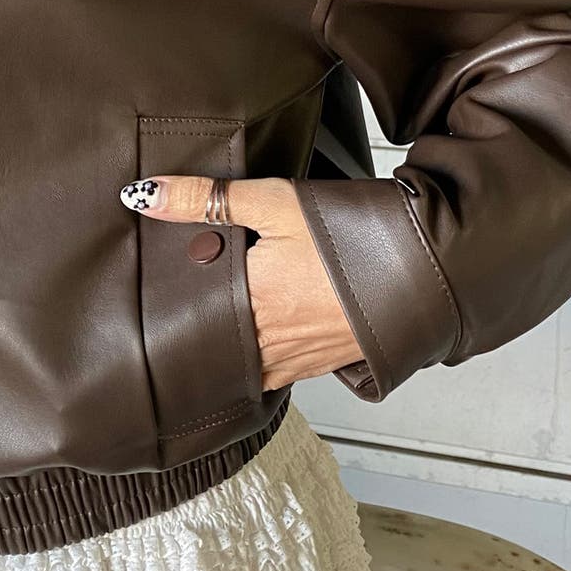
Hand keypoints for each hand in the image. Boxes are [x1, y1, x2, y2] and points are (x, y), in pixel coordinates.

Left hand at [119, 175, 364, 391]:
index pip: (189, 311)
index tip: (156, 299)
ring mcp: (294, 358)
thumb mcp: (276, 202)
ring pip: (241, 363)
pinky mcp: (319, 365)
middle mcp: (267, 339)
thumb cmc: (353, 233)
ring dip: (227, 350)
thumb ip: (207, 199)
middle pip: (213, 341)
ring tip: (211, 332)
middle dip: (196, 329)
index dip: (172, 304)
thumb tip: (145, 195)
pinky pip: (273, 375)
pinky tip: (256, 346)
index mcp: (249, 300)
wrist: (426, 265)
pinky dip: (258, 362)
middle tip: (175, 318)